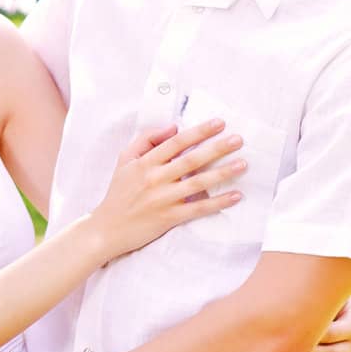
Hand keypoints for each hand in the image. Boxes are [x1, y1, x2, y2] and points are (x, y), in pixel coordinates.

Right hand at [88, 120, 245, 258]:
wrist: (108, 228)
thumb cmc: (119, 192)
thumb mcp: (125, 160)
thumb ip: (145, 140)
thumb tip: (172, 128)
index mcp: (144, 163)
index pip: (175, 143)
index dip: (198, 132)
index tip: (218, 123)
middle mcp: (155, 179)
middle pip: (191, 160)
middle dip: (216, 148)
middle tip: (238, 139)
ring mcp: (163, 199)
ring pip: (197, 183)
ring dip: (222, 173)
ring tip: (243, 164)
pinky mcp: (169, 217)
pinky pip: (198, 208)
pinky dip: (218, 202)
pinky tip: (235, 195)